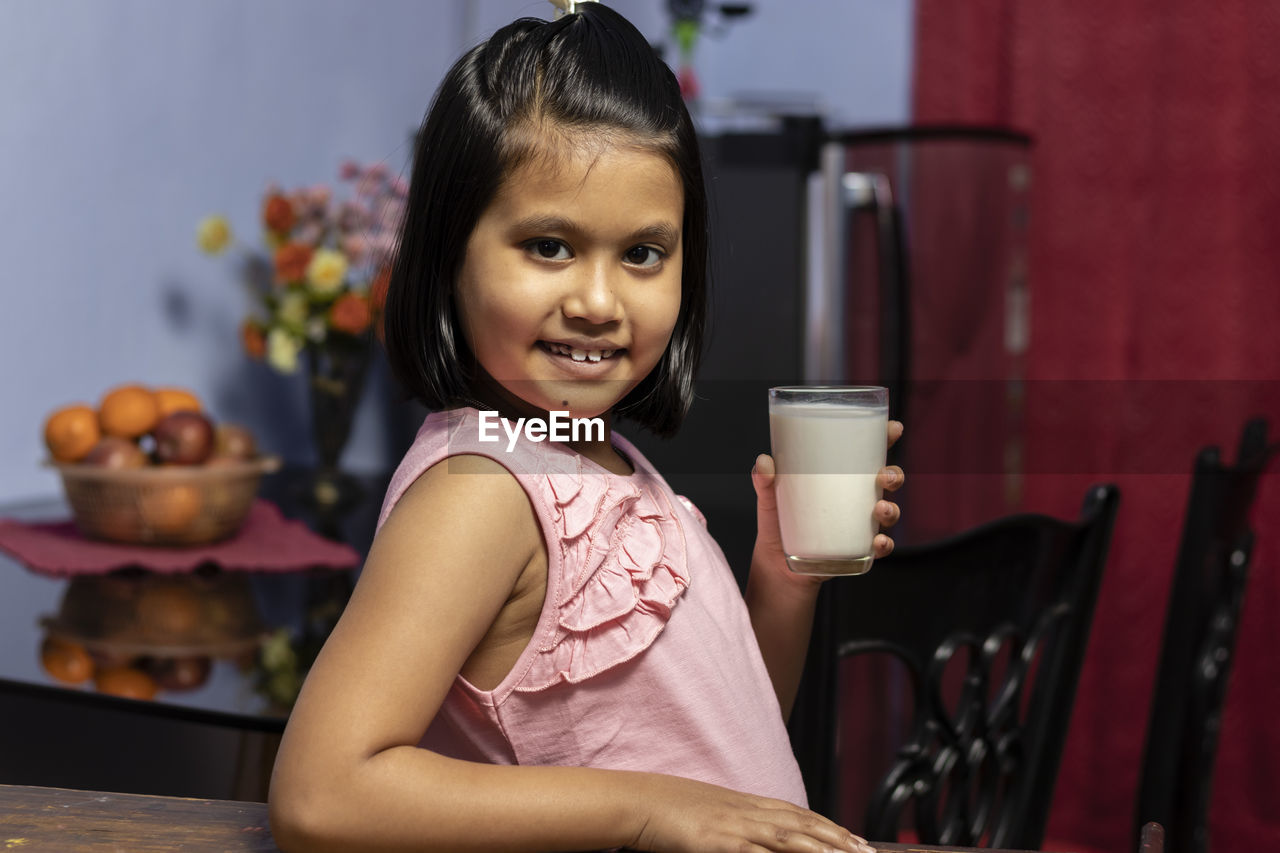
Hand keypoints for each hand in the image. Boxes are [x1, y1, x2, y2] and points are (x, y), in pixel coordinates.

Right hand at [630, 773, 875, 852]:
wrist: (638, 802)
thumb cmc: (667, 811)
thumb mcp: (708, 815)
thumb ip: (734, 823)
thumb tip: (753, 837)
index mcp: (744, 803)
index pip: (797, 814)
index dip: (829, 827)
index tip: (854, 839)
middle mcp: (746, 810)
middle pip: (802, 824)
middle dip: (838, 839)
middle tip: (868, 852)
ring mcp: (734, 825)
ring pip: (789, 837)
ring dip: (822, 848)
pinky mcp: (719, 841)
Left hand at [751, 420, 904, 581]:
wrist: (777, 566)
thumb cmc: (779, 523)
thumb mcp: (770, 498)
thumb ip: (765, 480)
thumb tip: (764, 462)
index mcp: (841, 478)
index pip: (868, 453)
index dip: (885, 438)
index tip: (893, 428)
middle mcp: (856, 498)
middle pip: (887, 480)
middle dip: (894, 474)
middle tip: (884, 476)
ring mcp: (860, 524)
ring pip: (889, 512)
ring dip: (891, 509)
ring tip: (879, 509)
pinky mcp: (859, 550)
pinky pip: (881, 547)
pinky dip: (885, 544)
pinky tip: (878, 542)